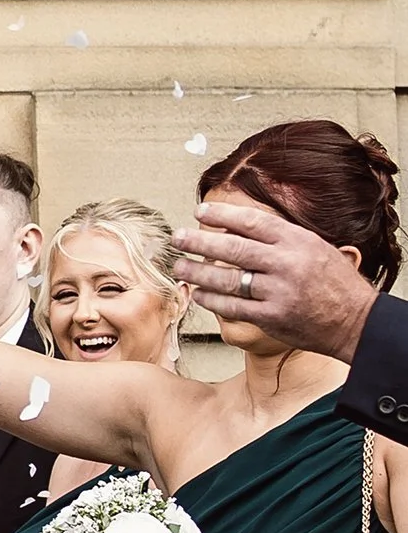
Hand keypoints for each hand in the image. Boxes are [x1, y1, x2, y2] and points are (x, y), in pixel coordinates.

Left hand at [173, 200, 379, 361]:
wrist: (355, 320)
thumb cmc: (333, 282)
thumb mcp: (315, 249)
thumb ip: (281, 240)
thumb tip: (236, 229)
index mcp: (299, 241)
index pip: (254, 222)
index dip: (223, 215)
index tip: (200, 211)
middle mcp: (287, 264)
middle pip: (234, 249)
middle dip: (200, 242)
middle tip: (178, 238)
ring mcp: (278, 292)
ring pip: (227, 279)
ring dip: (198, 272)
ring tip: (179, 266)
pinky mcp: (271, 317)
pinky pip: (232, 306)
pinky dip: (211, 299)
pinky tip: (197, 293)